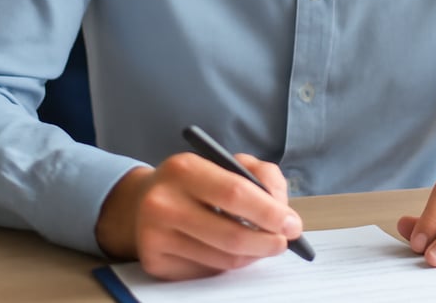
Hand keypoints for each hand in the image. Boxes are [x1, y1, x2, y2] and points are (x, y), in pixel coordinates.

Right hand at [95, 152, 303, 279]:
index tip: (292, 224)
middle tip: (285, 242)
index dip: (269, 212)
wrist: (142, 200)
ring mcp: (155, 236)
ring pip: (222, 258)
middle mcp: (163, 202)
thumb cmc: (196, 181)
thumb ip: (261, 175)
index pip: (235, 193)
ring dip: (251, 255)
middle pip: (230, 234)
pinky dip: (227, 264)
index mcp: (184, 168)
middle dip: (267, 242)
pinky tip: (230, 251)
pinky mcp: (154, 263)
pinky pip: (206, 271)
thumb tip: (282, 209)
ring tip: (261, 245)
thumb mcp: (226, 163)